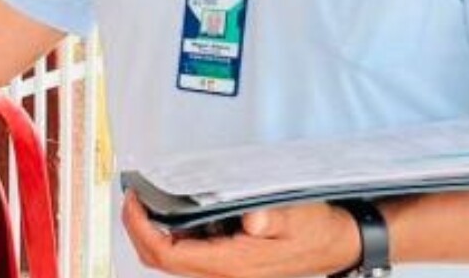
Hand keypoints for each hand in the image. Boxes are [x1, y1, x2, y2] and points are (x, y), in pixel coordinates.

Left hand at [120, 195, 361, 277]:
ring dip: (153, 233)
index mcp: (231, 265)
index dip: (141, 229)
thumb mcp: (295, 215)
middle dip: (138, 230)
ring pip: (172, 260)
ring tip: (148, 201)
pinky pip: (187, 256)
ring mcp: (224, 272)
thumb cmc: (315, 230)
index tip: (133, 201)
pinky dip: (171, 235)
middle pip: (161, 261)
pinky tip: (175, 213)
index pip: (168, 254)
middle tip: (132, 199)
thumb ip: (271, 217)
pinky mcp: (227, 264)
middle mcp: (223, 274)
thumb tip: (253, 219)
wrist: (335, 245)